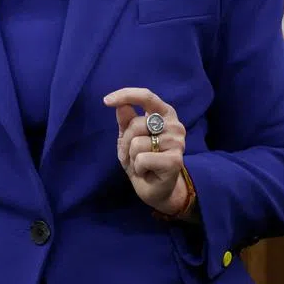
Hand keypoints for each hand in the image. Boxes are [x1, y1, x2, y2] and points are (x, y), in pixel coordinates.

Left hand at [103, 87, 189, 216]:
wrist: (155, 189)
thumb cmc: (142, 159)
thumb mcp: (128, 137)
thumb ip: (125, 120)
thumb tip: (120, 105)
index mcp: (164, 113)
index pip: (146, 96)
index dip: (126, 95)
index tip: (106, 100)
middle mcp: (175, 125)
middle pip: (137, 124)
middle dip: (126, 141)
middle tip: (133, 154)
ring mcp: (177, 142)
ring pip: (137, 143)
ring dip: (132, 157)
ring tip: (142, 164)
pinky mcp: (175, 160)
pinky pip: (142, 159)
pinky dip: (138, 168)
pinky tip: (147, 171)